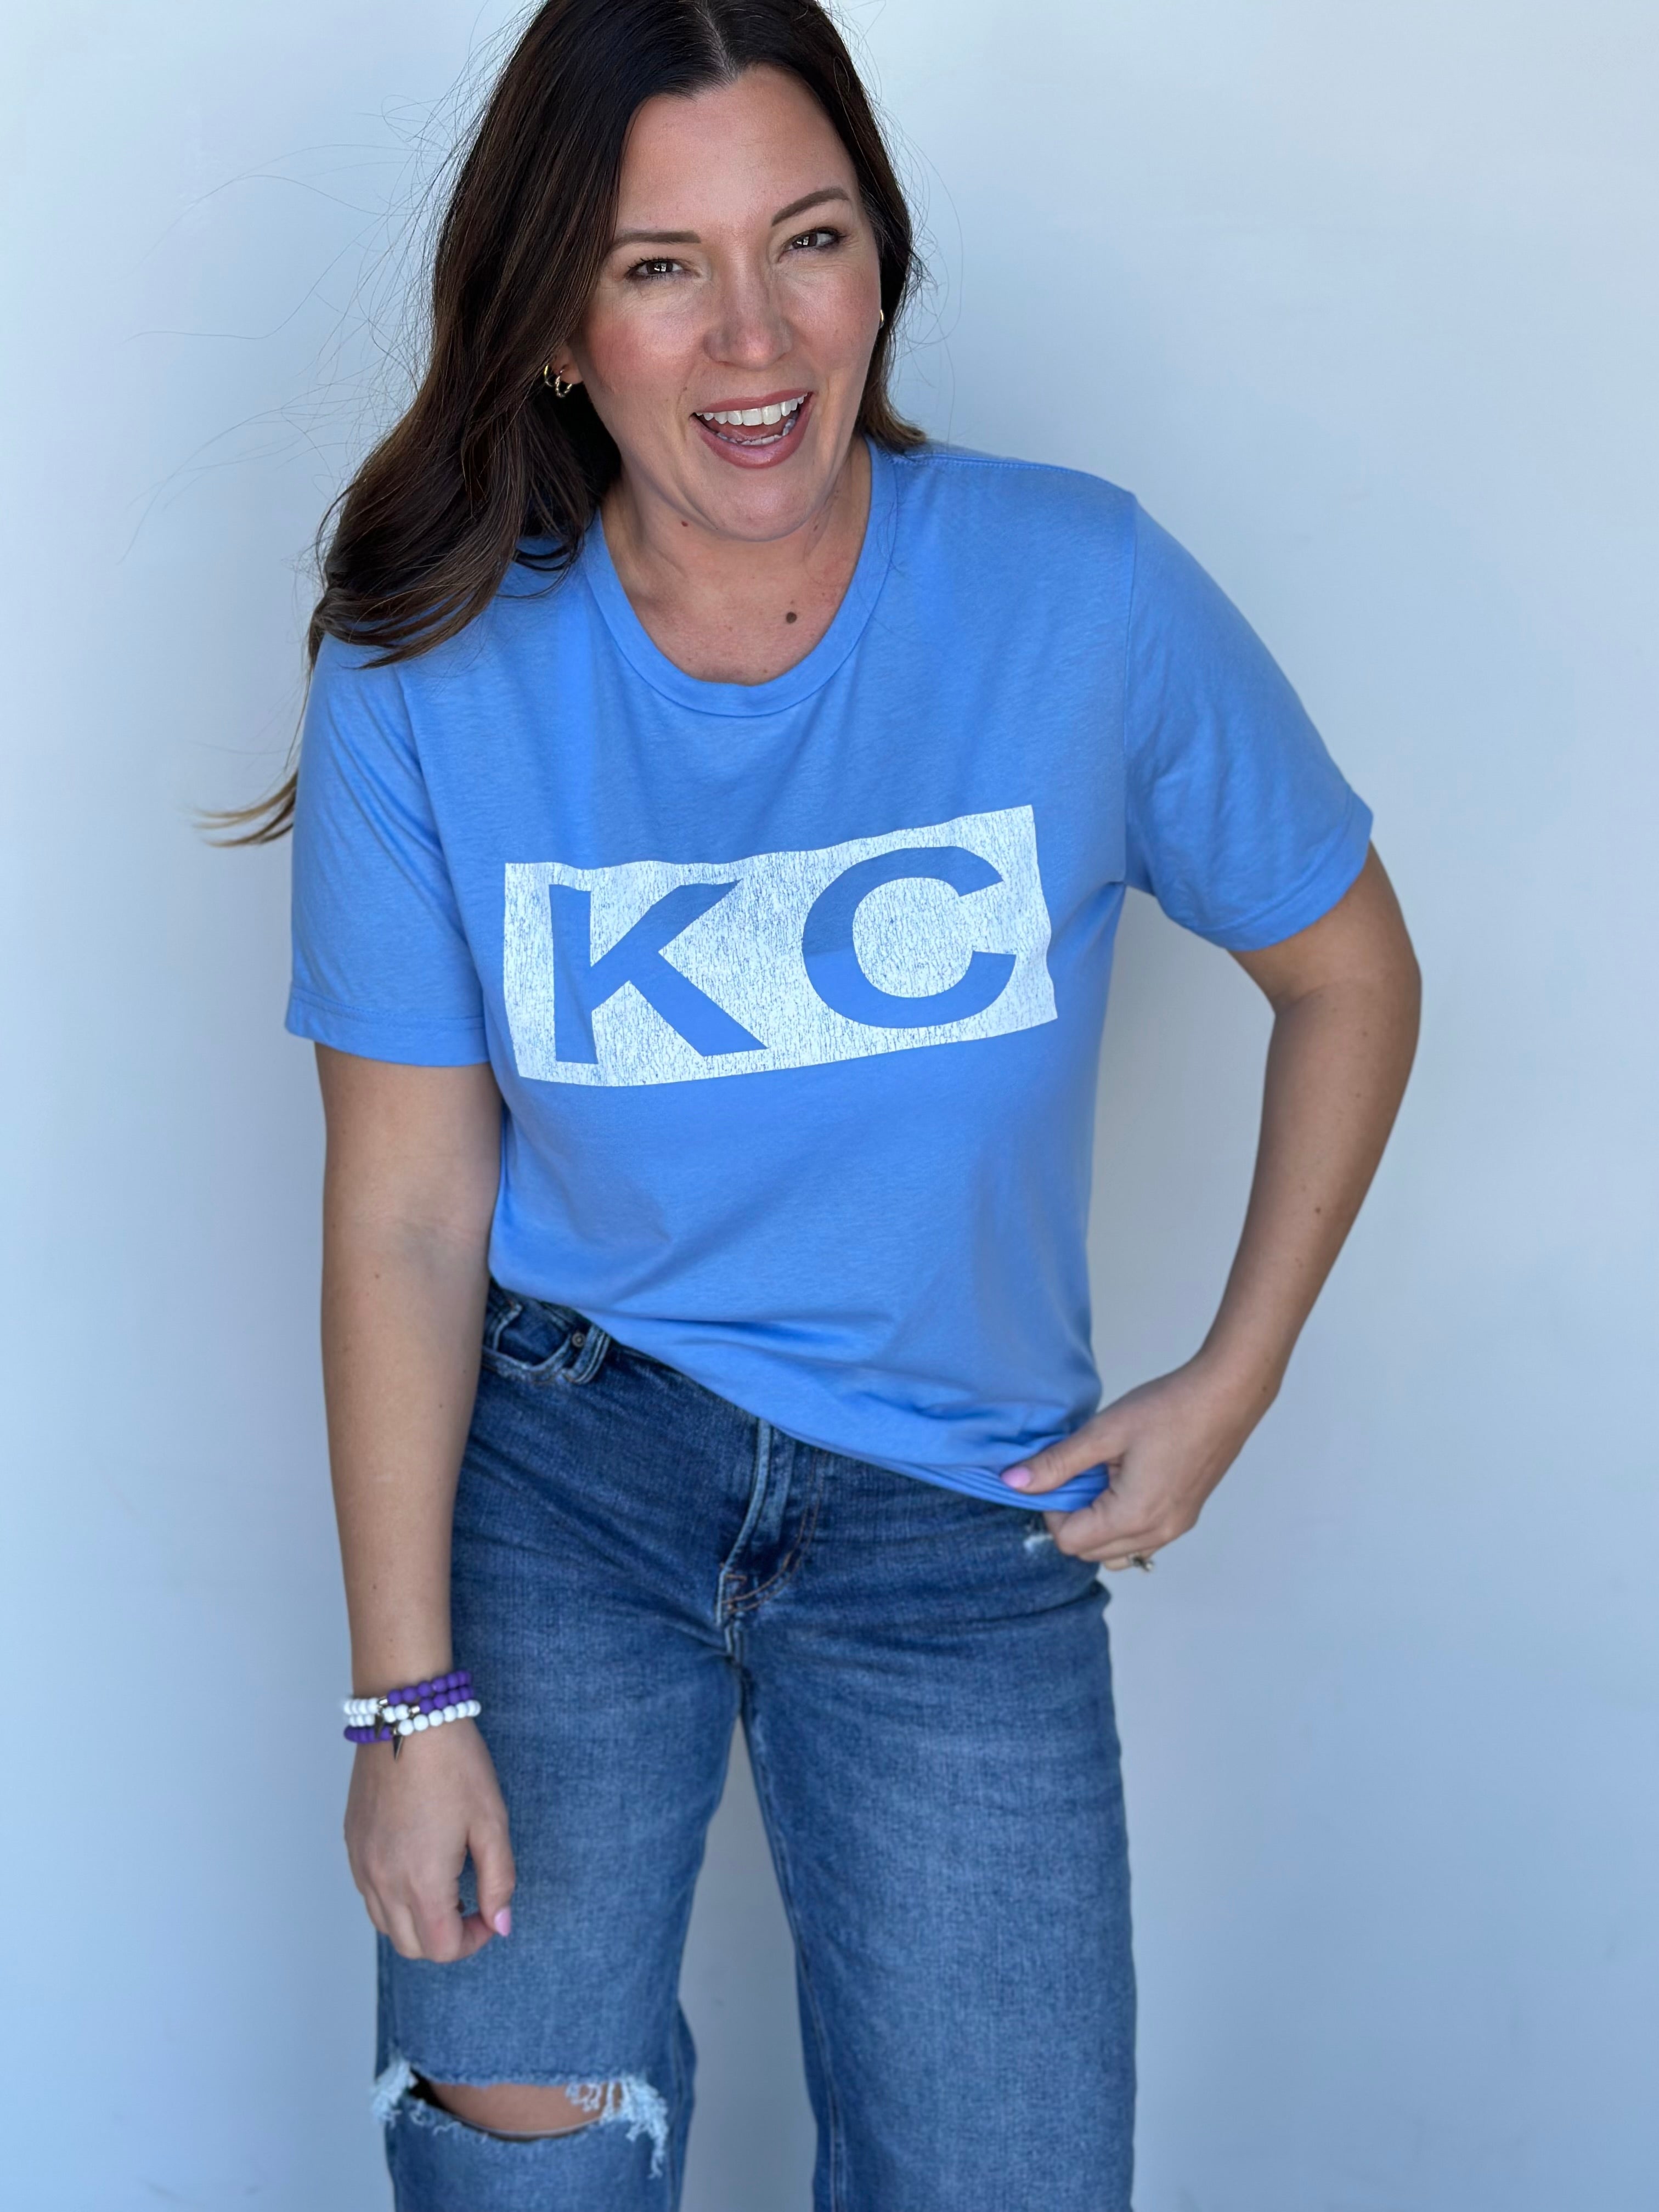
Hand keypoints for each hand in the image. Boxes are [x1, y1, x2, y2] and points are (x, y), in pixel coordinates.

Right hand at [344, 1718, 515, 1960]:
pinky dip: (393, 1897)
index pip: (442, 1948)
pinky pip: (368, 1892)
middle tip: (471, 1903)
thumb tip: (502, 1924)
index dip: (473, 1941)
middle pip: (411, 1945)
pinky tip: (417, 1864)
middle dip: (445, 1938)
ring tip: (446, 1886)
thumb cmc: (454, 1764)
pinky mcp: (352, 1843)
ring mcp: (362, 1863)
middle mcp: (383, 1881)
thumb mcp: (491, 1822)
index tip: (490, 1913)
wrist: (407, 1716)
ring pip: (385, 1923)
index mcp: (421, 1882)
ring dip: (416, 1920)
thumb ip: (499, 1881)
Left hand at [1000, 1356, 1269, 1566]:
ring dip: (1097, 1523)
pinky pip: (1140, 1539)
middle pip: (1090, 1553)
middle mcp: (1156, 1534)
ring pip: (1115, 1550)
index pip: (1069, 1542)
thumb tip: (1014, 1482)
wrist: (1226, 1396)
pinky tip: (1124, 1480)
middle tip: (1078, 1473)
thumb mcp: (1104, 1432)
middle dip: (1073, 1518)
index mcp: (1134, 1517)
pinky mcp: (1184, 1517)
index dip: (1052, 1510)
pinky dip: (1121, 1521)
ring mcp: (1174, 1529)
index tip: (1058, 1475)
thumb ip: (1057, 1463)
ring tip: (1102, 1477)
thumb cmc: (1170, 1409)